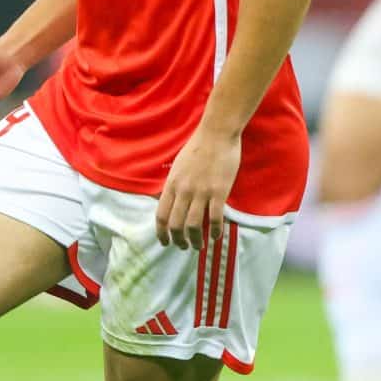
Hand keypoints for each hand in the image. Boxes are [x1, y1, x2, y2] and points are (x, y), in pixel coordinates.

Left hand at [156, 125, 240, 249]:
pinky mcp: (219, 192)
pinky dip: (215, 231)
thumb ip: (174, 186)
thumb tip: (170, 203)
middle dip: (179, 241)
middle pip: (176, 225)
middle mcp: (183, 191)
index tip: (166, 242)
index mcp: (171, 185)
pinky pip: (215, 218)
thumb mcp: (177, 167)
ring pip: (194, 225)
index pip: (161, 216)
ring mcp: (201, 192)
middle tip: (185, 247)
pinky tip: (217, 235)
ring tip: (199, 245)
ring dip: (196, 240)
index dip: (162, 233)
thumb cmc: (198, 148)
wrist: (216, 134)